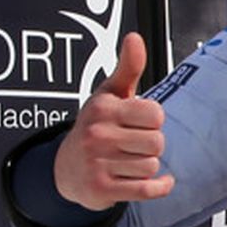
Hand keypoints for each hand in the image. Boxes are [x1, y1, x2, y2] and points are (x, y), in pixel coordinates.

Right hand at [54, 32, 170, 206]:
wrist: (67, 168)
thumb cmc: (97, 126)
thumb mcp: (109, 94)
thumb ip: (128, 67)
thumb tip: (135, 38)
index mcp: (104, 109)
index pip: (155, 114)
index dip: (153, 120)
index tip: (140, 121)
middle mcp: (98, 135)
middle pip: (157, 142)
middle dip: (152, 144)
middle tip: (134, 143)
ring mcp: (98, 163)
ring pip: (152, 165)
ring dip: (148, 165)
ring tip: (129, 160)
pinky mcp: (102, 189)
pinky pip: (148, 189)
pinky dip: (160, 186)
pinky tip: (158, 180)